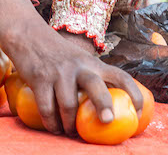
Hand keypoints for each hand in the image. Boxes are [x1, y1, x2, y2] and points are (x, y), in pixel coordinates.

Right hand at [0, 0, 141, 135]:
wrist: (28, 35)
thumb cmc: (59, 54)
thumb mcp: (80, 60)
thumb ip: (93, 78)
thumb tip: (109, 109)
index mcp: (93, 64)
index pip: (120, 75)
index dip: (133, 93)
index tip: (139, 110)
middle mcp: (78, 66)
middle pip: (95, 86)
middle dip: (103, 105)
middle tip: (107, 121)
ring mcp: (58, 73)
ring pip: (69, 104)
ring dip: (70, 125)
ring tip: (70, 132)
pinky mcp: (39, 78)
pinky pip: (47, 108)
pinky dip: (52, 123)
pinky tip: (55, 128)